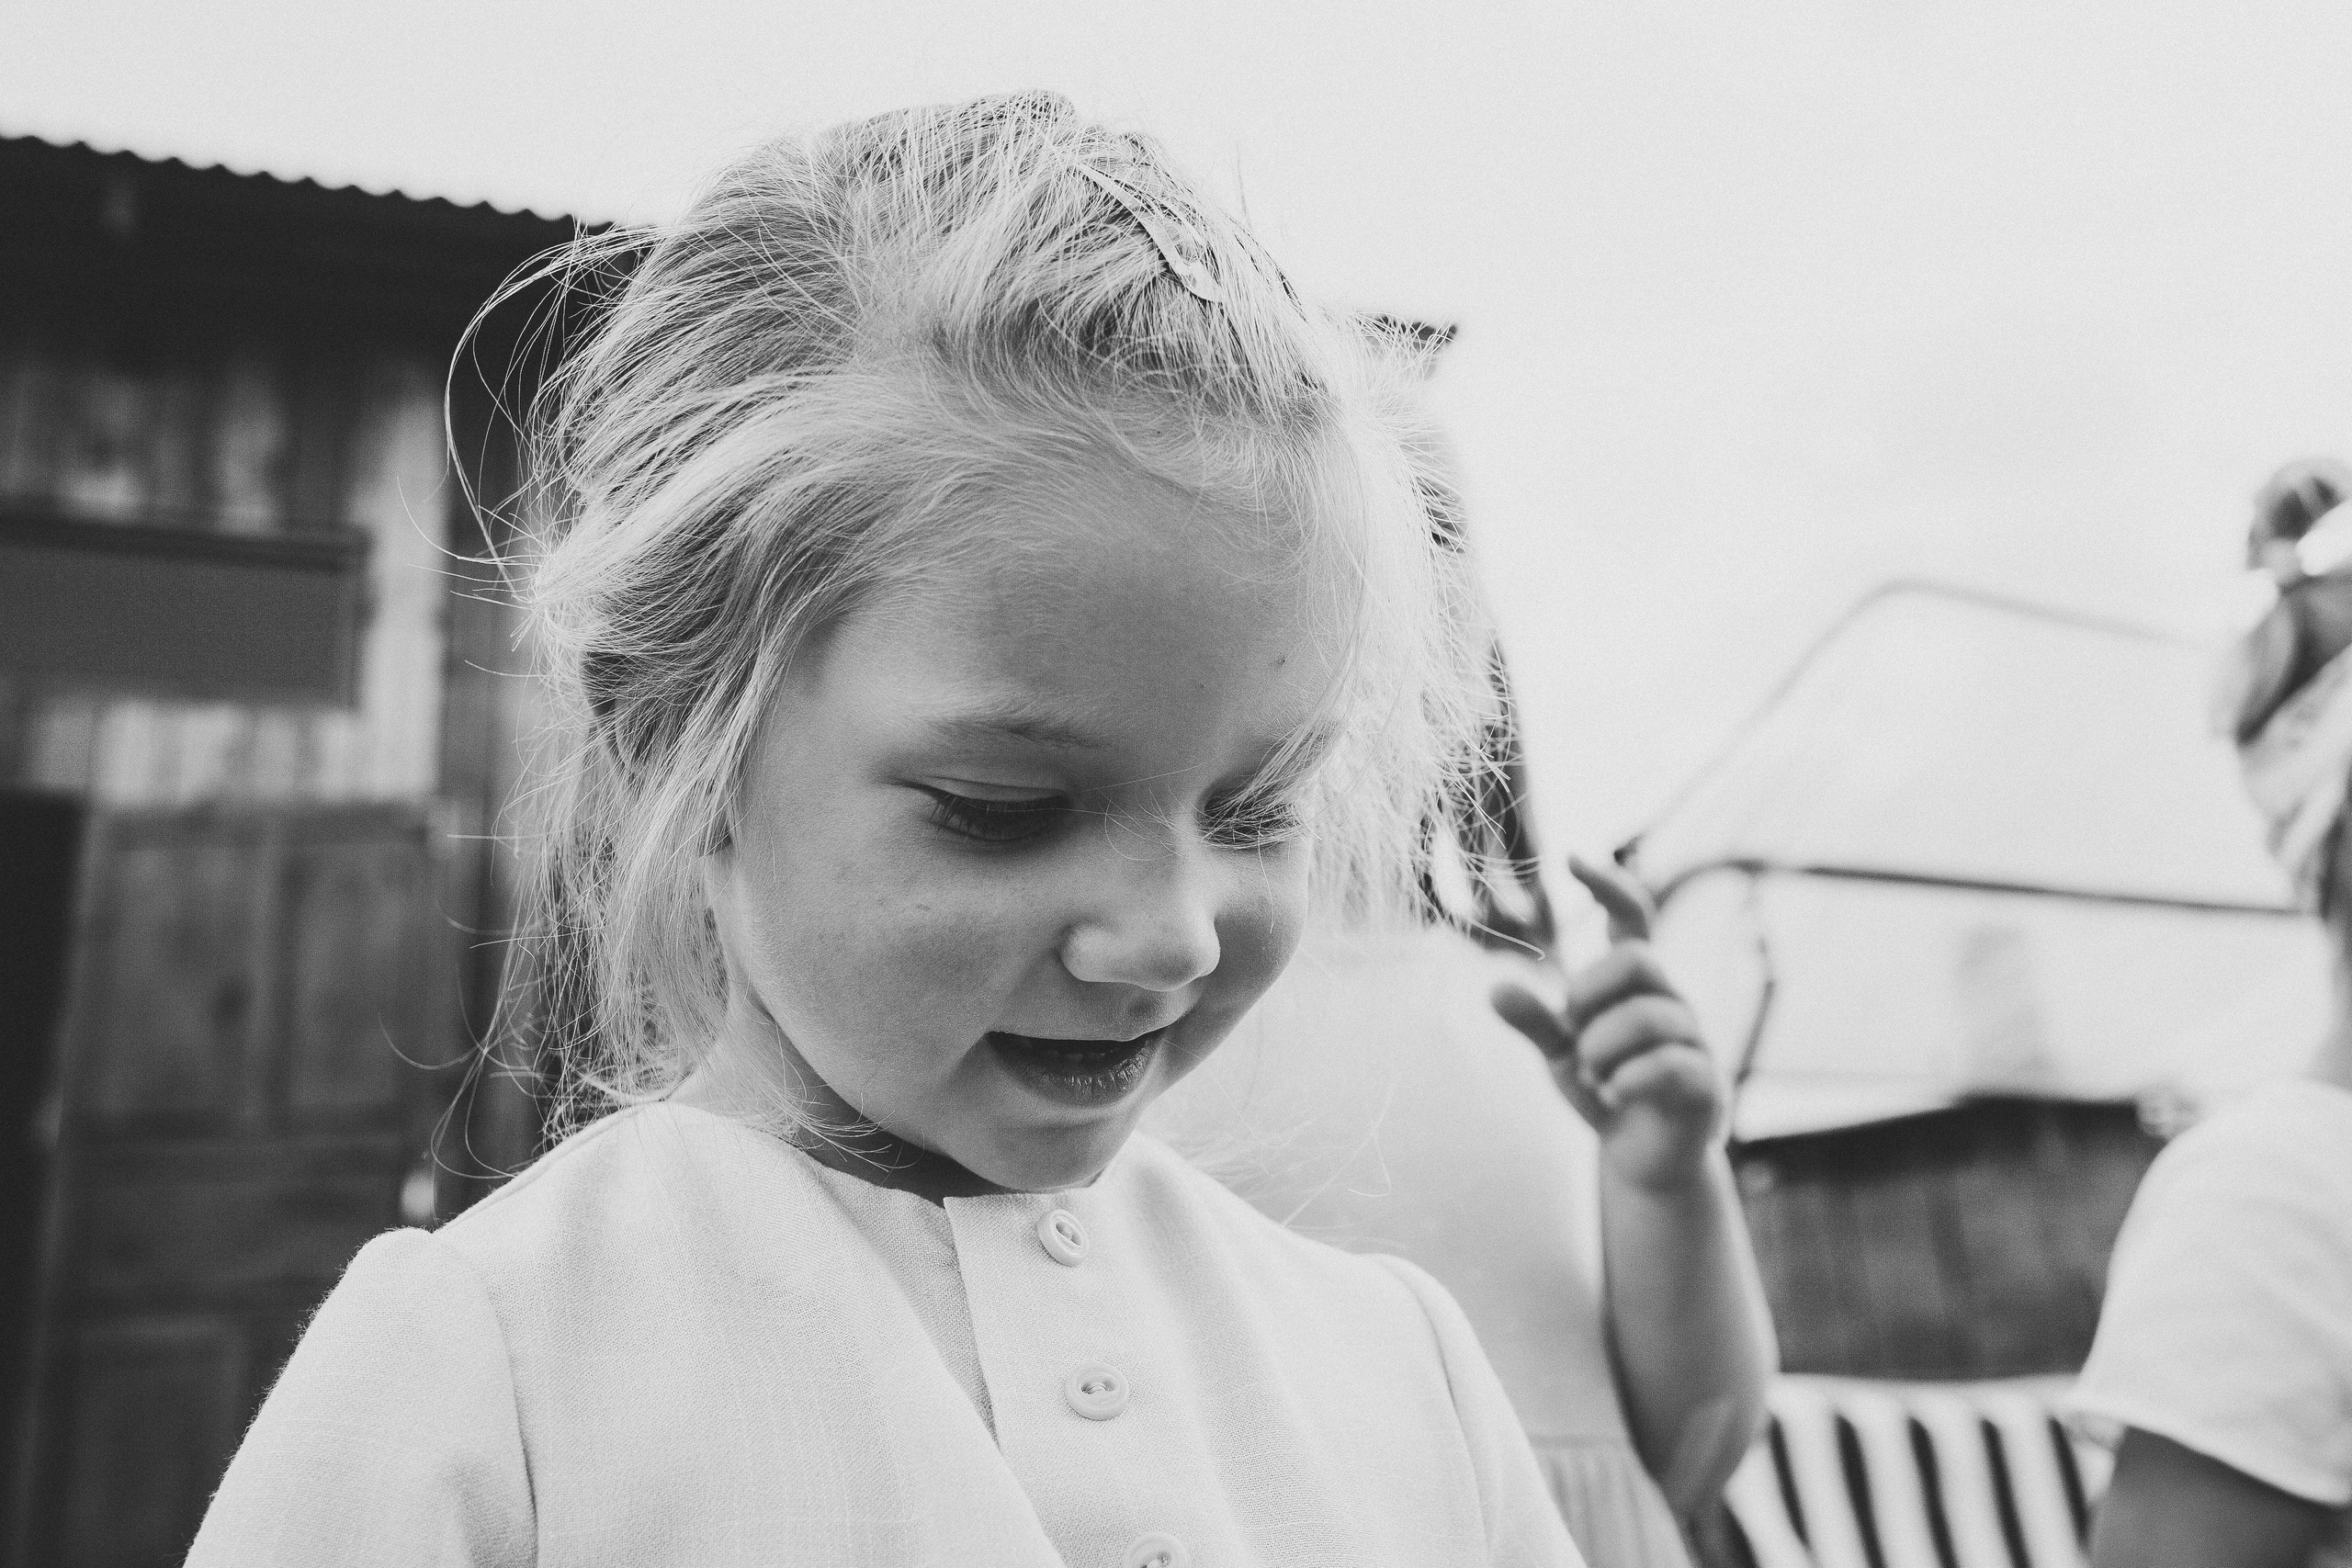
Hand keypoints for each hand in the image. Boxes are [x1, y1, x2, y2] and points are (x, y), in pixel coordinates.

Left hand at [1491, 855, 1726, 1190]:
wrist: (1643, 1160)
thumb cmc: (1606, 1090)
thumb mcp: (1561, 1055)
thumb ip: (1536, 1023)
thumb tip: (1496, 990)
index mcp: (1637, 985)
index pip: (1635, 917)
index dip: (1610, 886)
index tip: (1570, 859)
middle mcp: (1672, 1001)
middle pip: (1639, 960)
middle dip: (1590, 995)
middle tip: (1575, 1036)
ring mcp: (1696, 1041)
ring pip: (1648, 1017)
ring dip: (1601, 1050)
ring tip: (1595, 1079)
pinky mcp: (1708, 1084)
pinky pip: (1670, 1065)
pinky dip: (1629, 1081)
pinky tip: (1615, 1097)